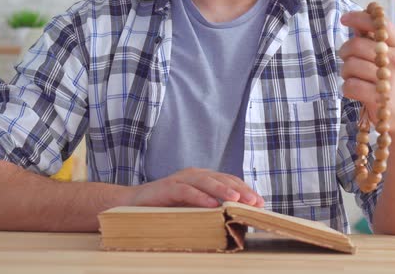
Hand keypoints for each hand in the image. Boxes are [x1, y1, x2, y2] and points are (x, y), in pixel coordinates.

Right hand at [128, 168, 264, 207]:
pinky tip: (211, 205)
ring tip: (237, 199)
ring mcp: (181, 179)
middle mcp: (195, 175)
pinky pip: (186, 191)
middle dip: (240, 190)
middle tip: (255, 202)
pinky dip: (199, 197)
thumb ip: (212, 209)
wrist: (133, 203)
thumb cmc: (166, 207)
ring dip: (223, 190)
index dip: (246, 190)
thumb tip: (237, 219)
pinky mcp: (168, 187)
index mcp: (204, 178)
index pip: (230, 181)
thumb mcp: (194, 208)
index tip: (260, 203)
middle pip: (222, 179)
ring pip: (206, 181)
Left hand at [339, 11, 394, 133]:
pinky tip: (355, 92)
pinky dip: (347, 89)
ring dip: (345, 73)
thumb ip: (375, 44)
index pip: (379, 24)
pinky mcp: (378, 98)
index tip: (345, 18)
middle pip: (356, 45)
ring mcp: (388, 80)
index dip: (359, 17)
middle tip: (346, 59)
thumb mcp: (394, 62)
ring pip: (350, 65)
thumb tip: (355, 24)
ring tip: (353, 78)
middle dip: (344, 51)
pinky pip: (349, 85)